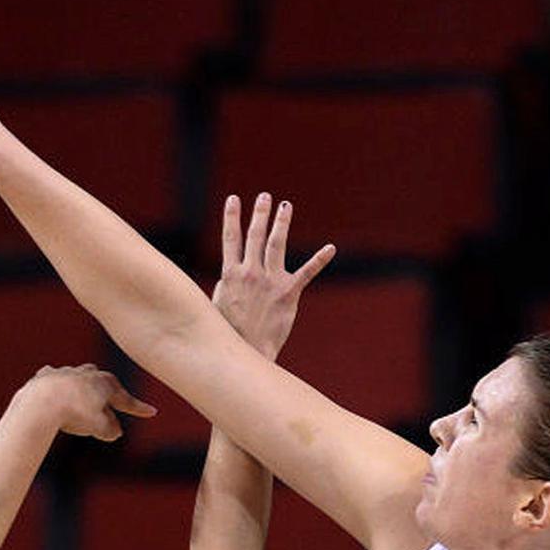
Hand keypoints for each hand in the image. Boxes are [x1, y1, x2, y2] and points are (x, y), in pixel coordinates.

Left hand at [18, 363, 154, 441]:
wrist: (41, 400)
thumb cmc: (74, 413)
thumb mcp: (99, 428)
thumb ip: (109, 430)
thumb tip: (114, 431)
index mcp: (105, 385)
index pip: (126, 399)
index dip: (139, 408)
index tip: (152, 412)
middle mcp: (88, 374)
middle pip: (105, 382)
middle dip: (110, 394)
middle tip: (115, 405)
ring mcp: (67, 372)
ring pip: (81, 377)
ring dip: (85, 388)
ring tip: (86, 399)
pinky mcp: (47, 376)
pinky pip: (56, 379)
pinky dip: (59, 387)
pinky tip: (58, 392)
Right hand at [212, 193, 334, 361]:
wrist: (248, 352)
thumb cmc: (231, 332)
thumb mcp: (218, 304)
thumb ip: (226, 284)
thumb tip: (229, 273)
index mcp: (231, 274)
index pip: (230, 239)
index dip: (231, 217)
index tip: (233, 199)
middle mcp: (250, 273)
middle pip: (255, 236)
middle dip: (259, 214)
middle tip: (264, 197)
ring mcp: (270, 281)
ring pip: (276, 245)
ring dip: (281, 224)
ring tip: (285, 207)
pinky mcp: (288, 294)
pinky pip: (307, 272)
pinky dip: (320, 259)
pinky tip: (331, 248)